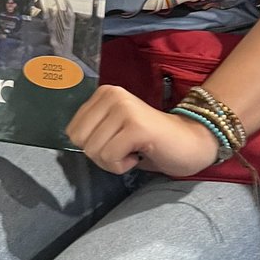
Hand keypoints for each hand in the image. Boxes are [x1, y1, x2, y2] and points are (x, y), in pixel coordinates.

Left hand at [66, 85, 219, 176]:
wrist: (190, 142)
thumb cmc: (148, 141)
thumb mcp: (113, 128)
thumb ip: (92, 129)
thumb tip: (70, 139)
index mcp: (103, 93)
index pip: (72, 131)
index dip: (92, 146)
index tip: (115, 142)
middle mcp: (112, 95)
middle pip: (80, 141)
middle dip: (100, 155)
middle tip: (124, 149)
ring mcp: (124, 109)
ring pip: (94, 151)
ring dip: (113, 162)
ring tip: (133, 151)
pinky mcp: (136, 126)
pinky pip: (110, 158)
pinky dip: (123, 166)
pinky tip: (139, 155)